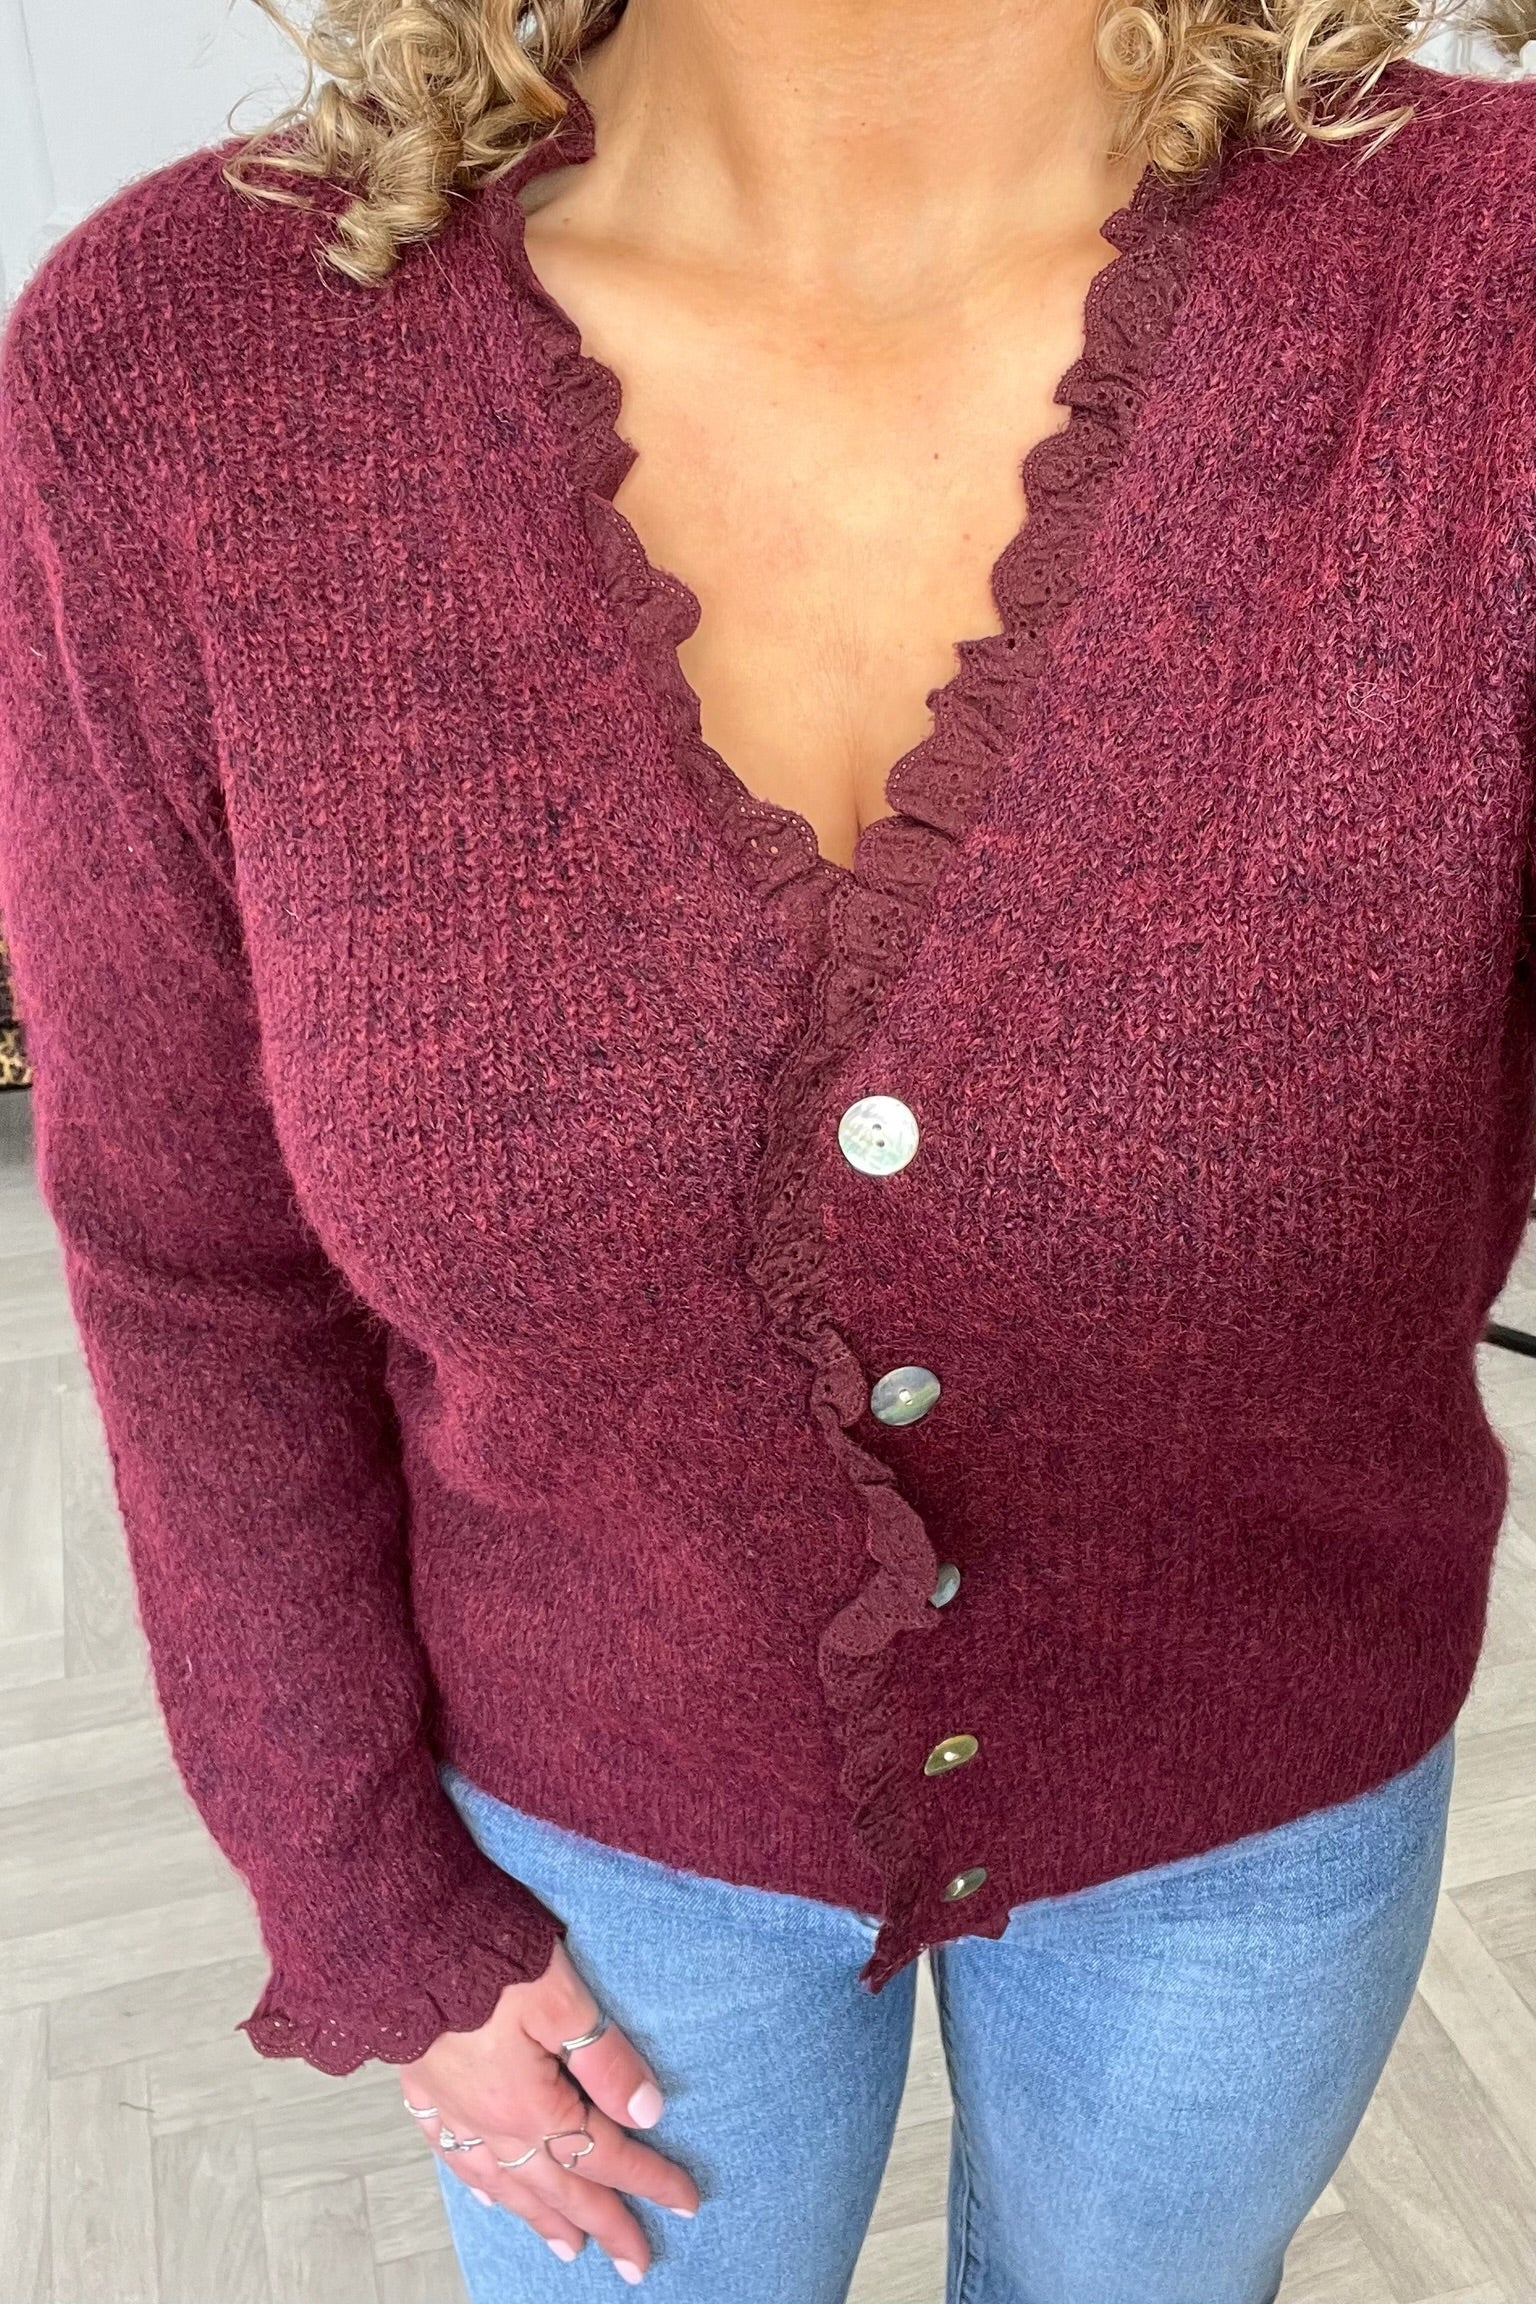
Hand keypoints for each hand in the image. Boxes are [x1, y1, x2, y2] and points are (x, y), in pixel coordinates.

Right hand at [400, 1937, 700, 2280]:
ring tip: (570, 2248)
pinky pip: (455, 2157)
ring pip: (508, 2183)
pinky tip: (491, 2197)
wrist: (398, 1939)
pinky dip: (481, 2185)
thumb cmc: (483, 1957)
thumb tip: (646, 2112)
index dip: (648, 2178)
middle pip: (559, 2186)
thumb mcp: (561, 1995)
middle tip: (637, 2262)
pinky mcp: (424, 2091)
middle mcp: (491, 2123)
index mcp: (531, 2105)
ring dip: (544, 2218)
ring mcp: (453, 2112)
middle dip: (604, 2223)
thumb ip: (604, 2057)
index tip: (685, 2202)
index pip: (603, 2153)